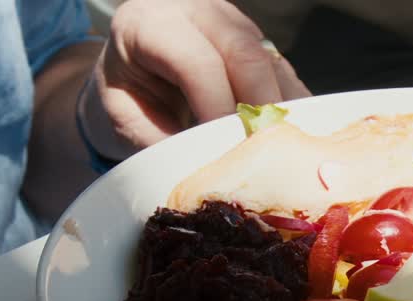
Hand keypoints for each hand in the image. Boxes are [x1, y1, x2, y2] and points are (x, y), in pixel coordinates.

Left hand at [79, 0, 310, 158]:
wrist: (131, 66)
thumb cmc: (126, 94)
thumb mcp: (123, 118)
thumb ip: (157, 140)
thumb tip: (203, 171)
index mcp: (151, 24)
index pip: (198, 63)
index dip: (217, 110)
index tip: (227, 155)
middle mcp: (197, 11)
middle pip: (245, 54)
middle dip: (259, 111)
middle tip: (261, 158)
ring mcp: (233, 21)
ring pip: (271, 63)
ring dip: (279, 112)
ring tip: (276, 155)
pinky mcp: (257, 39)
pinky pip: (284, 73)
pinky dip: (289, 109)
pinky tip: (283, 141)